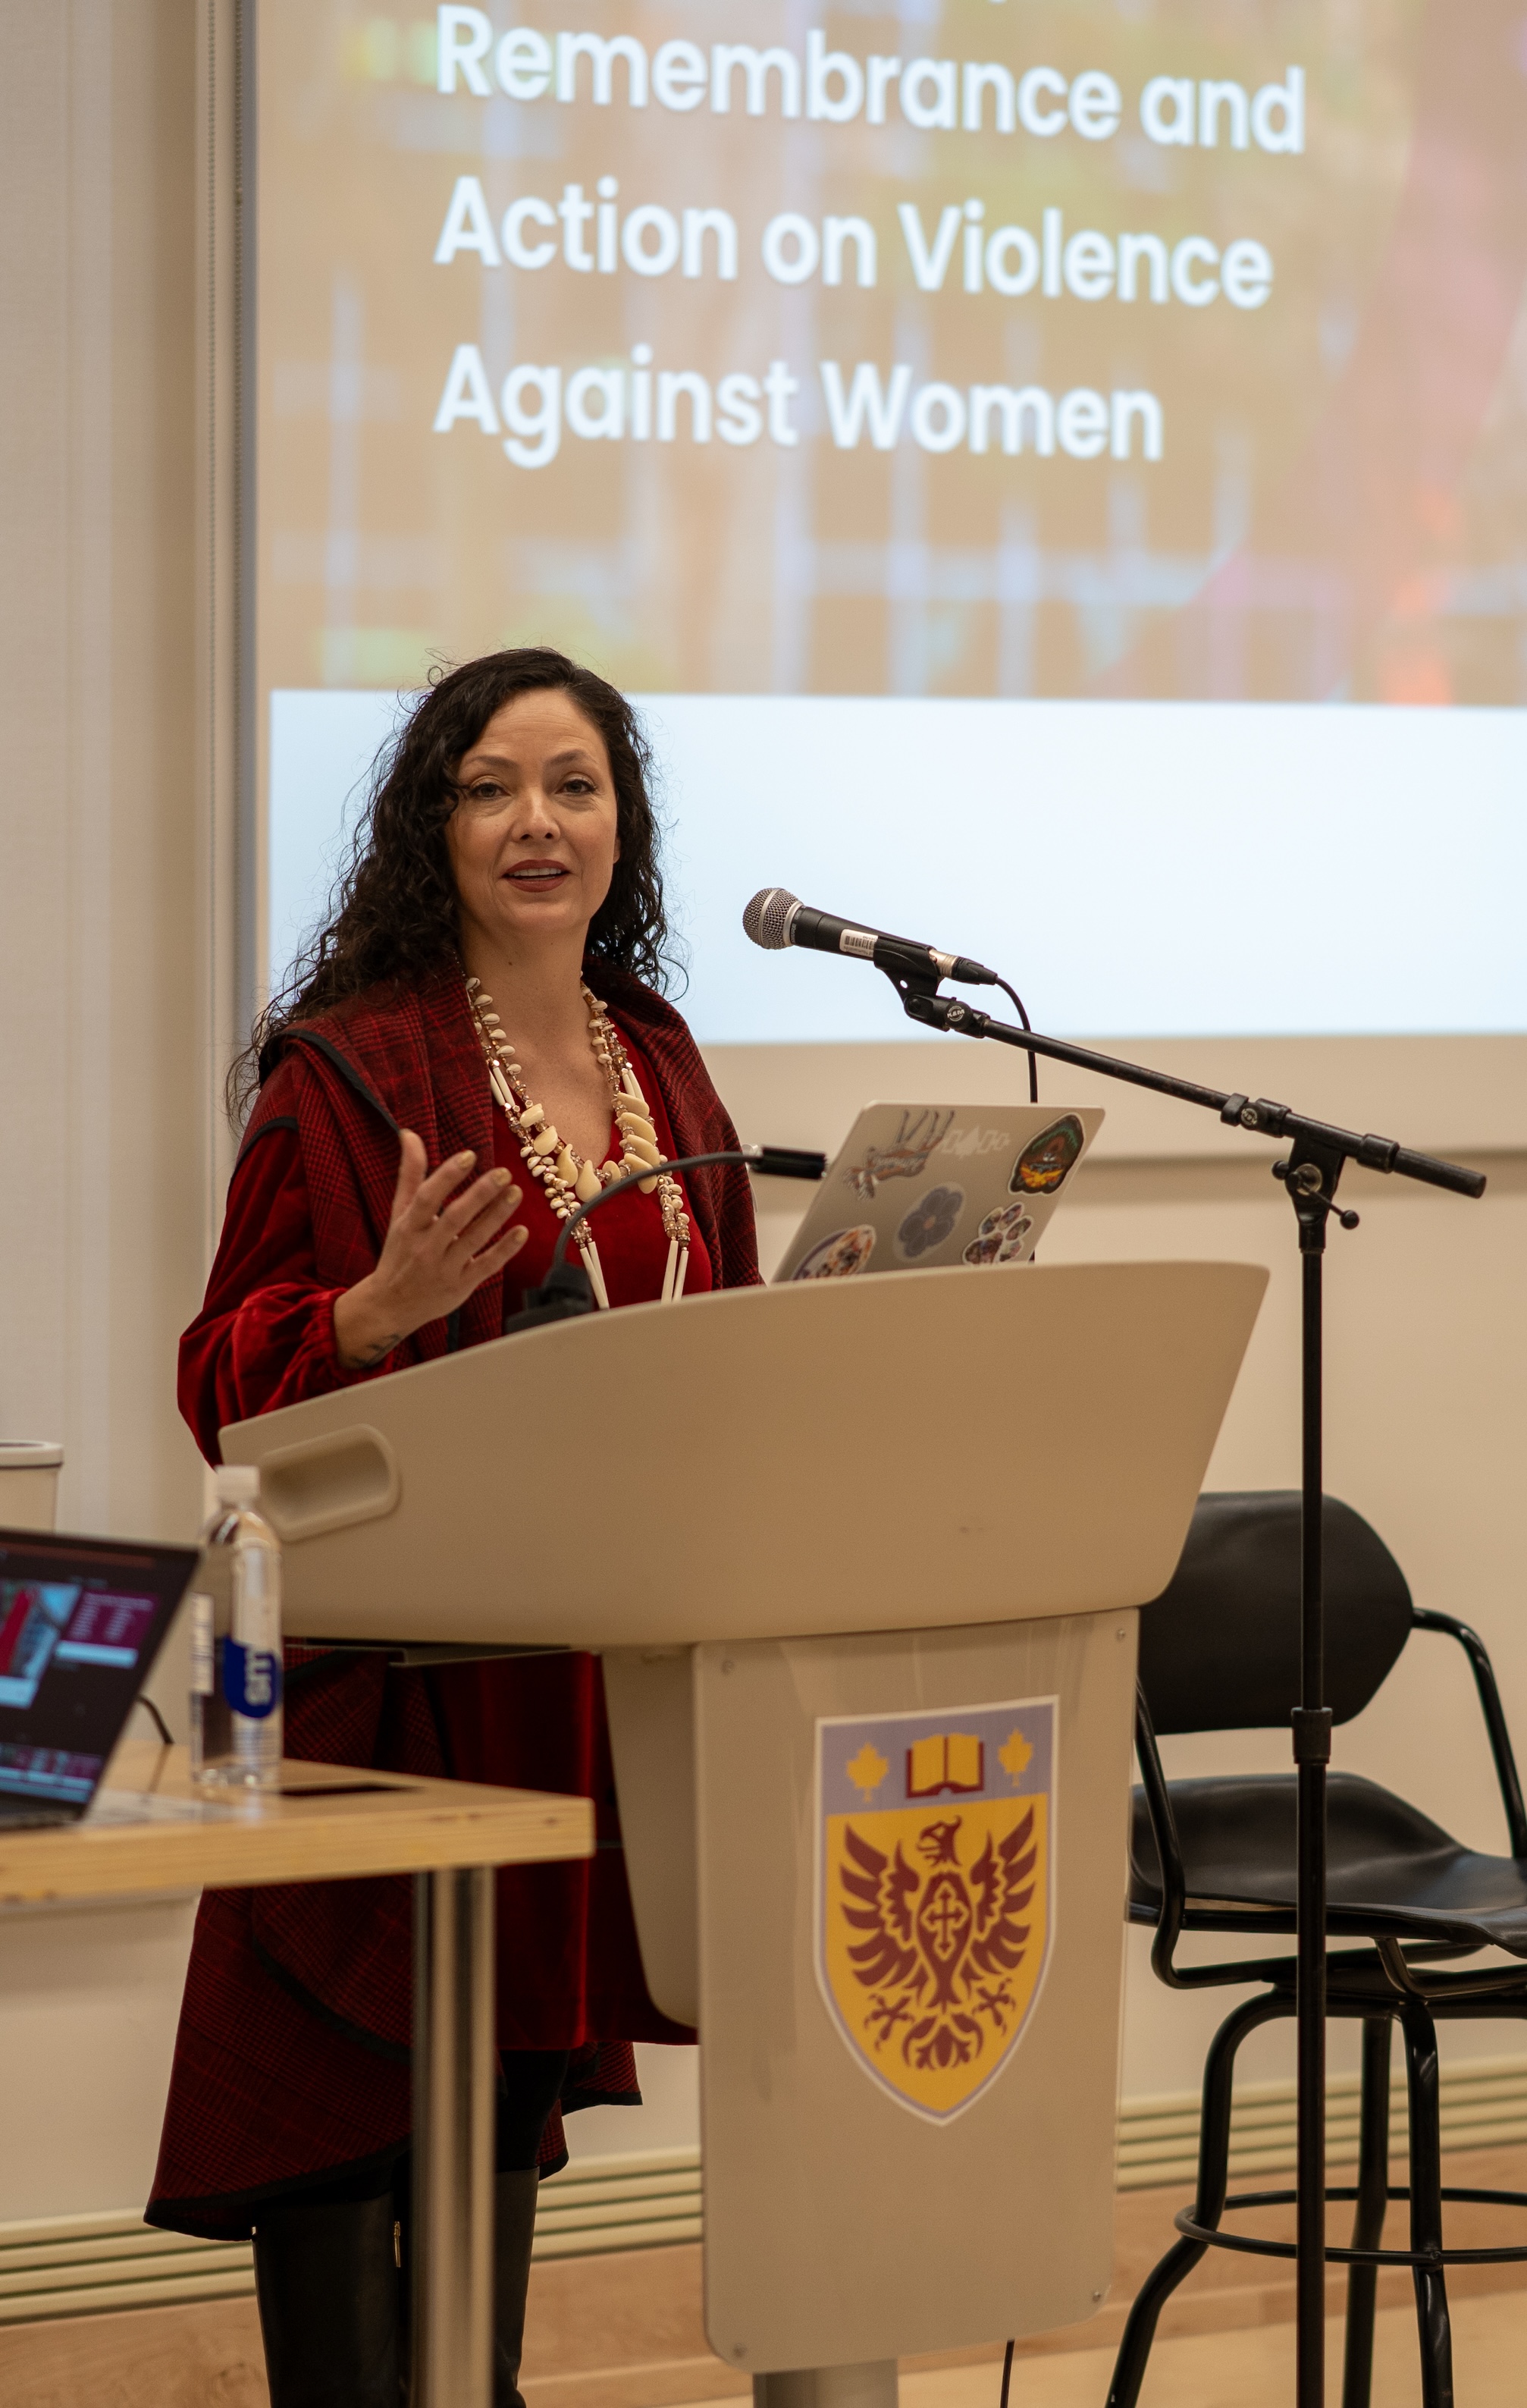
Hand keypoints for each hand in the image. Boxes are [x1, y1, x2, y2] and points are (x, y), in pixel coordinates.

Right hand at [332, 1132, 528, 1370]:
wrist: (390, 1305)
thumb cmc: (399, 1252)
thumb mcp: (400, 1214)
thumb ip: (410, 1175)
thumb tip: (409, 1134)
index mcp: (409, 1227)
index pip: (427, 1198)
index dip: (447, 1176)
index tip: (469, 1156)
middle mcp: (425, 1248)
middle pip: (455, 1218)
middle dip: (480, 1194)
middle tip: (503, 1173)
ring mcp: (444, 1269)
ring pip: (474, 1240)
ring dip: (497, 1215)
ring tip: (516, 1192)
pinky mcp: (461, 1286)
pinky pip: (486, 1266)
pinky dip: (505, 1250)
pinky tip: (522, 1231)